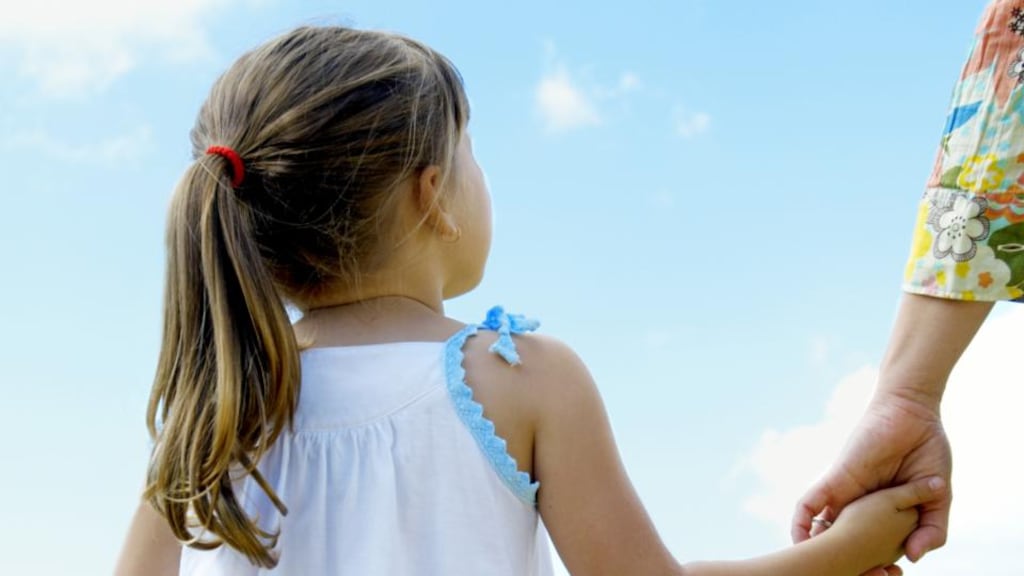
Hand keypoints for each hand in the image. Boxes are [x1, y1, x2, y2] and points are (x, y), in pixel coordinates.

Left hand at [792, 392, 951, 561]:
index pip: (871, 553)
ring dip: (814, 551)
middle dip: (839, 567)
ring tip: (814, 571)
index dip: (872, 570)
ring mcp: (846, 496)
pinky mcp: (835, 480)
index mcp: (884, 518)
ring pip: (820, 530)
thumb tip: (913, 558)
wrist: (915, 414)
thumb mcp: (938, 497)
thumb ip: (932, 529)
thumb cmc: (927, 452)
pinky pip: (809, 503)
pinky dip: (800, 522)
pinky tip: (798, 541)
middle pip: (840, 546)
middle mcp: (861, 510)